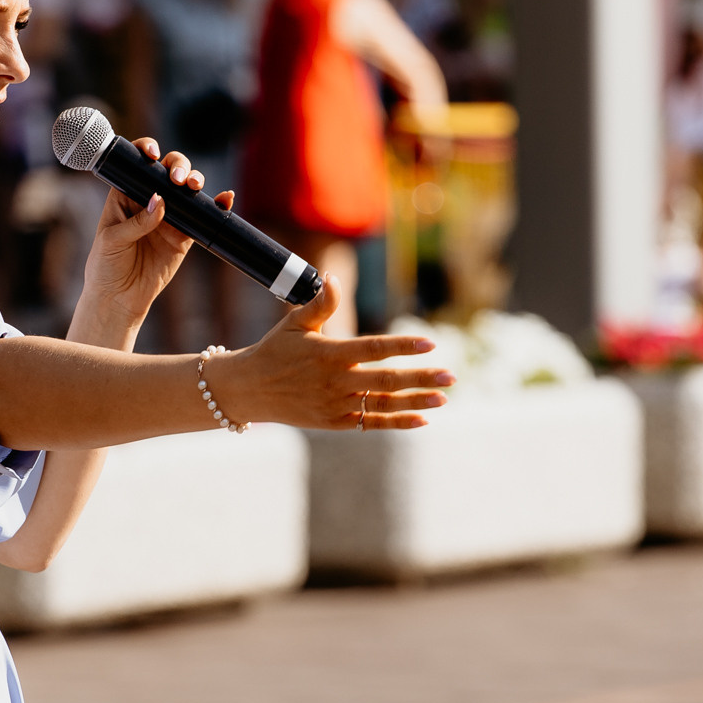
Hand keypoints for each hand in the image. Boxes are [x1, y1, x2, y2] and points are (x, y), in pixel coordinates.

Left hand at [76, 138, 224, 329]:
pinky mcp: (184, 235)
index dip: (146, 150)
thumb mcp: (113, 240)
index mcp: (125, 193)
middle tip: (177, 180)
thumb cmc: (106, 266)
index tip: (152, 153)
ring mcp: (169, 216)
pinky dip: (215, 206)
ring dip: (195, 180)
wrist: (119, 298)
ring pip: (187, 189)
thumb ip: (137, 221)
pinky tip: (224, 199)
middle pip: (168, 170)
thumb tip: (160, 200)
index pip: (137, 164)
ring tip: (193, 186)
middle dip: (177, 166)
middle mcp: (148, 200)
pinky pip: (201, 217)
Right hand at [207, 275, 452, 429]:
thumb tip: (333, 279)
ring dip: (417, 401)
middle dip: (422, 378)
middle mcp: (335, 382)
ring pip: (383, 405)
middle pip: (386, 381)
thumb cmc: (275, 350)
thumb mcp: (294, 323)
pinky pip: (372, 423)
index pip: (374, 349)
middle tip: (451, 375)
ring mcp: (336, 405)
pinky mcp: (335, 423)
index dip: (403, 346)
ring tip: (444, 397)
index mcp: (330, 354)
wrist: (250, 390)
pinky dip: (398, 422)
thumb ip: (320, 304)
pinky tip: (423, 419)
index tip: (430, 343)